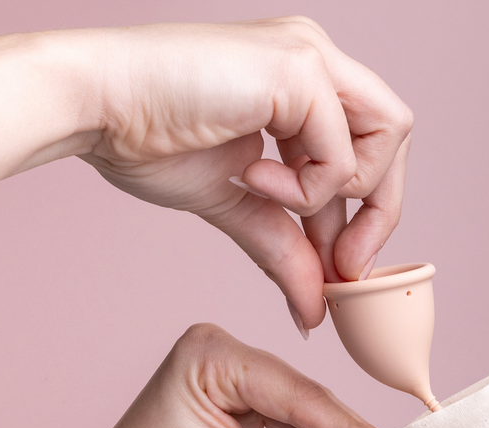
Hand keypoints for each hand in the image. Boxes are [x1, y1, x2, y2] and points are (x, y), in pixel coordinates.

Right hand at [78, 18, 413, 332]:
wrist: (94, 109)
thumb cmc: (148, 139)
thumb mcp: (237, 204)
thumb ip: (284, 248)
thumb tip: (314, 309)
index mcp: (304, 84)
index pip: (372, 145)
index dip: (372, 210)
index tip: (345, 267)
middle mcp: (316, 60)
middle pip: (394, 136)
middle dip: (379, 210)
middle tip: (345, 266)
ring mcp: (310, 56)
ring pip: (387, 135)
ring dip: (338, 193)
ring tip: (270, 196)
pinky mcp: (298, 68)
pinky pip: (340, 151)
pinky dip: (305, 187)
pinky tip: (251, 176)